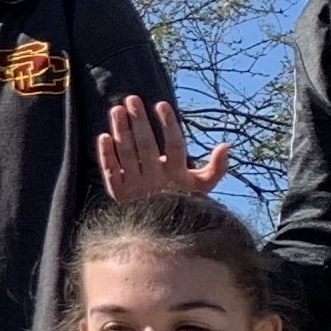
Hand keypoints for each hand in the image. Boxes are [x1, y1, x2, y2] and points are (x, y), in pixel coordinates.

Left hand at [95, 96, 232, 201]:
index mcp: (178, 176)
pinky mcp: (119, 194)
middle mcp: (156, 180)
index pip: (174, 145)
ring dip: (120, 131)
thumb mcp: (203, 186)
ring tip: (117, 109)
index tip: (161, 104)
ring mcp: (136, 187)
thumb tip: (226, 145)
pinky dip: (106, 155)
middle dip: (139, 121)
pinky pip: (111, 172)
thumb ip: (216, 168)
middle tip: (132, 99)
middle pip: (146, 146)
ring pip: (127, 154)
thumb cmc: (184, 200)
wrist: (162, 232)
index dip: (168, 124)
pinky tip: (103, 136)